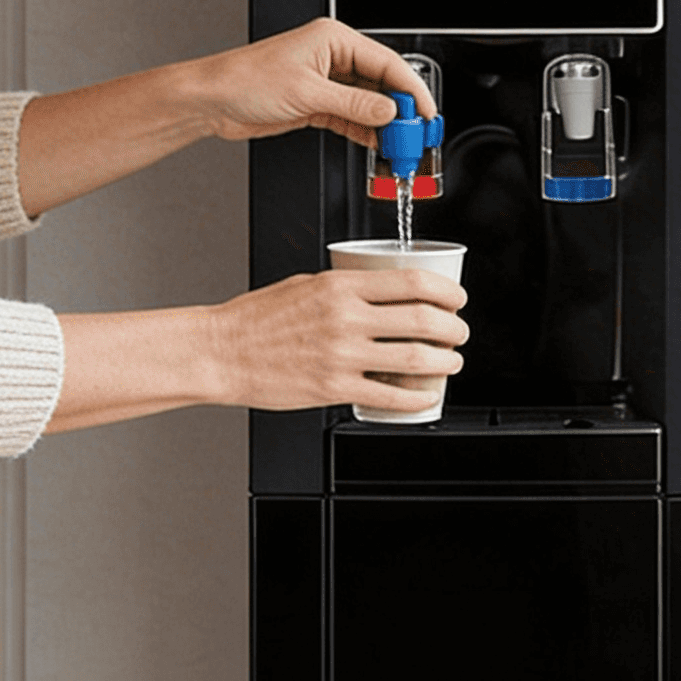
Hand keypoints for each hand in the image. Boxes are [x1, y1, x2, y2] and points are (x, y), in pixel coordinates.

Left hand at [196, 19, 436, 149]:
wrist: (212, 100)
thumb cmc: (246, 81)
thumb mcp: (307, 94)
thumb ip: (354, 104)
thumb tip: (389, 112)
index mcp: (334, 39)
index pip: (387, 62)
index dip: (411, 90)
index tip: (427, 113)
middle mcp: (332, 57)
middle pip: (382, 83)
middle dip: (401, 110)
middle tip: (416, 135)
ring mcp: (325, 81)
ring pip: (369, 102)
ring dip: (384, 125)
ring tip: (399, 146)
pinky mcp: (316, 103)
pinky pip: (352, 117)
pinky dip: (365, 131)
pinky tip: (377, 145)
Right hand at [212, 266, 467, 412]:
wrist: (221, 352)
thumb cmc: (255, 320)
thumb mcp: (303, 286)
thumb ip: (343, 290)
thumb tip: (379, 293)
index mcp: (340, 286)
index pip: (413, 283)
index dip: (447, 292)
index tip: (457, 299)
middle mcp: (346, 318)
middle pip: (424, 320)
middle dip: (455, 329)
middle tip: (459, 333)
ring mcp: (342, 355)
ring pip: (416, 359)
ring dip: (446, 362)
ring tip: (451, 363)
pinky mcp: (333, 388)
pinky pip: (390, 396)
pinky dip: (418, 397)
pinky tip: (426, 395)